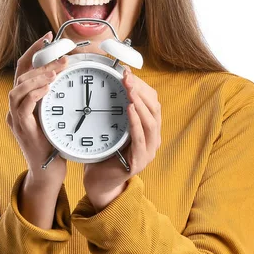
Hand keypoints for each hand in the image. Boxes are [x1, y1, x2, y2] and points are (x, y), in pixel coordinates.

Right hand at [6, 32, 69, 189]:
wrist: (48, 171)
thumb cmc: (56, 143)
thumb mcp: (56, 114)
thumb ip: (57, 96)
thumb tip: (72, 74)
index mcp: (24, 101)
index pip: (24, 69)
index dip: (35, 51)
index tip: (49, 36)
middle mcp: (15, 107)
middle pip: (20, 75)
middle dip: (40, 62)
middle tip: (62, 55)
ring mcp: (15, 118)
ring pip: (17, 89)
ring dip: (37, 77)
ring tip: (56, 71)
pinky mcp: (21, 129)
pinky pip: (22, 107)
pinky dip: (34, 94)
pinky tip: (47, 88)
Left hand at [83, 67, 161, 208]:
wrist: (99, 181)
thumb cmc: (104, 152)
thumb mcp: (112, 127)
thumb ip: (117, 110)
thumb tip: (111, 83)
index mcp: (148, 129)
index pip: (152, 102)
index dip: (142, 86)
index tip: (127, 72)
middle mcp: (153, 139)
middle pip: (154, 109)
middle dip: (141, 90)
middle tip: (127, 77)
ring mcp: (148, 151)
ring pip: (152, 123)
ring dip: (140, 103)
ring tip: (130, 89)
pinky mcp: (139, 162)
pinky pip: (140, 139)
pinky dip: (136, 123)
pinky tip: (130, 110)